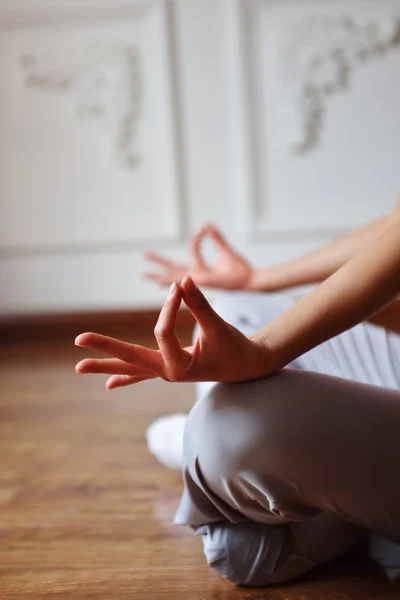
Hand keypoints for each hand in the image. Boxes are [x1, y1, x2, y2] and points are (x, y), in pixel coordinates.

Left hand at [75, 276, 272, 388]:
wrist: (246, 366)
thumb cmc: (235, 347)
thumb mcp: (217, 325)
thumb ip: (199, 304)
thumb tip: (183, 280)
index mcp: (181, 367)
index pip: (163, 332)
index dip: (170, 307)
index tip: (179, 287)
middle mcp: (169, 373)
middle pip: (130, 359)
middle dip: (105, 349)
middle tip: (78, 340)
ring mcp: (166, 373)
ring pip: (131, 368)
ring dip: (107, 365)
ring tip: (80, 367)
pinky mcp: (168, 369)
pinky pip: (142, 374)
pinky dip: (126, 376)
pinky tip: (109, 384)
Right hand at [143, 223, 252, 289]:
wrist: (250, 280)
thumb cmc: (241, 270)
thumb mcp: (225, 250)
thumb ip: (216, 238)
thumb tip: (207, 224)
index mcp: (201, 270)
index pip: (191, 254)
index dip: (196, 240)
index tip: (203, 230)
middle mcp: (196, 276)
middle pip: (173, 269)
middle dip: (159, 263)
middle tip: (144, 256)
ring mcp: (197, 280)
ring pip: (174, 275)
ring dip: (159, 274)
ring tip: (143, 275)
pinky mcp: (201, 281)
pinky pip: (183, 278)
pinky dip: (170, 281)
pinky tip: (158, 284)